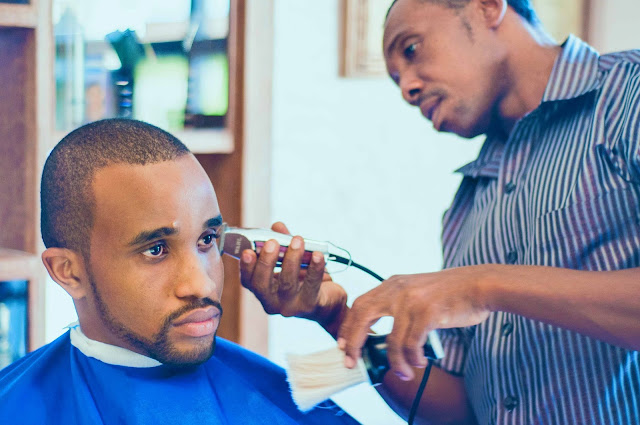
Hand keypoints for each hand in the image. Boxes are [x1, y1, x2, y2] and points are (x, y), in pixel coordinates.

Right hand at [239, 222, 348, 335]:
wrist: (328, 299)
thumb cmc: (304, 277)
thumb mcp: (290, 259)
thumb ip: (282, 242)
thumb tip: (277, 226)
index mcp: (262, 290)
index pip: (248, 281)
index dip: (245, 267)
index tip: (247, 251)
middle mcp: (272, 302)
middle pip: (262, 285)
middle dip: (266, 262)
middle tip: (272, 242)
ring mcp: (290, 306)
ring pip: (287, 283)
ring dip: (292, 259)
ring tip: (297, 240)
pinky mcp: (310, 305)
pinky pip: (311, 285)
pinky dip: (314, 268)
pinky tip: (317, 255)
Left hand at [338, 266, 490, 380]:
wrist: (479, 285)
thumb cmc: (451, 294)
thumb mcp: (418, 293)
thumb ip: (400, 307)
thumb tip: (387, 339)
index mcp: (393, 284)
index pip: (360, 304)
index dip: (348, 325)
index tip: (342, 344)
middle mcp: (398, 289)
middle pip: (363, 316)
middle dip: (353, 341)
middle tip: (351, 361)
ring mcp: (412, 301)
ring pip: (392, 340)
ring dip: (395, 362)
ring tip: (403, 373)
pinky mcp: (427, 313)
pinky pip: (412, 344)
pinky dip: (413, 358)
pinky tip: (419, 361)